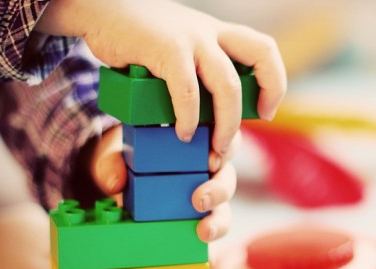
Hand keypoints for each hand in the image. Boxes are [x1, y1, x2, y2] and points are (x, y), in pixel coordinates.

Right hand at [37, 0, 285, 154]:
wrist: (100, 9)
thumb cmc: (139, 38)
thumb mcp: (180, 47)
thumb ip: (197, 71)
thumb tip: (208, 115)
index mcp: (218, 33)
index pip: (264, 49)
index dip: (274, 81)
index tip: (266, 110)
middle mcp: (211, 32)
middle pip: (262, 54)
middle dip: (268, 94)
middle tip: (255, 124)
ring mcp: (191, 38)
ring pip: (227, 85)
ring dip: (227, 123)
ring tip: (215, 147)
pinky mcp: (166, 49)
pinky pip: (187, 91)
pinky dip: (187, 117)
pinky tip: (181, 132)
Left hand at [90, 125, 239, 242]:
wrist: (119, 179)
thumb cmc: (126, 157)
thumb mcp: (115, 154)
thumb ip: (111, 163)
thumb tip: (115, 183)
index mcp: (196, 141)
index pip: (223, 139)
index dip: (226, 149)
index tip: (211, 161)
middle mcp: (207, 167)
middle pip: (227, 175)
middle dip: (220, 189)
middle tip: (200, 200)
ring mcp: (206, 194)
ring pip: (225, 205)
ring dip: (219, 219)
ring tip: (204, 230)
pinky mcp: (201, 217)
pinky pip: (214, 227)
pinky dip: (214, 238)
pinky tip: (208, 250)